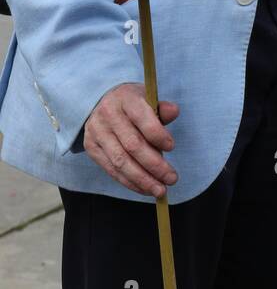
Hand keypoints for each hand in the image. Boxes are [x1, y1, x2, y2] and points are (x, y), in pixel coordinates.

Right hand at [83, 82, 179, 196]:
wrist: (102, 102)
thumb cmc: (132, 103)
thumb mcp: (147, 98)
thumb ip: (161, 108)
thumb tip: (174, 112)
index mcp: (125, 98)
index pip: (142, 118)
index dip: (157, 135)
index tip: (172, 147)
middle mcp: (108, 114)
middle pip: (132, 145)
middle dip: (154, 165)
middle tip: (172, 178)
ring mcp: (97, 132)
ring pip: (120, 161)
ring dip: (143, 180)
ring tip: (160, 190)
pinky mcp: (91, 147)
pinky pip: (111, 170)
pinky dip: (130, 182)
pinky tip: (144, 188)